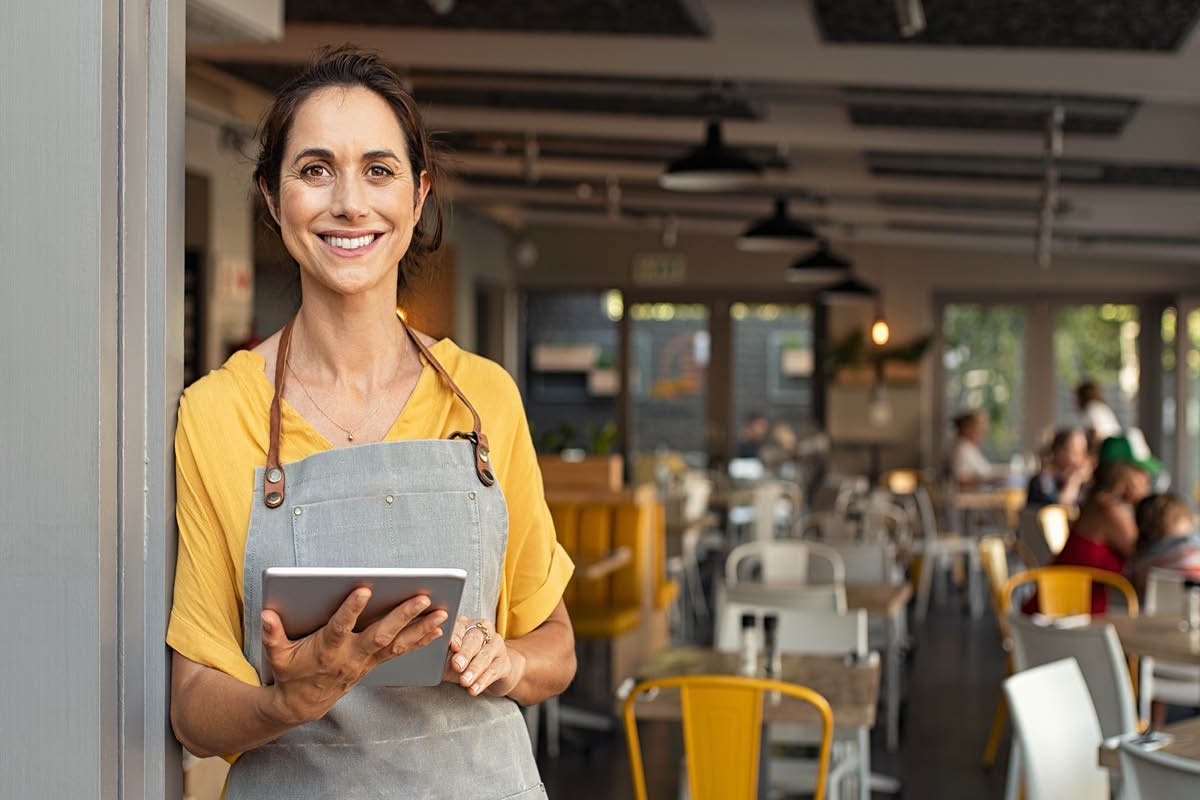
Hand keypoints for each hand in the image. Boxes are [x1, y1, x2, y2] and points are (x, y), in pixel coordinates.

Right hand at [261, 588, 447, 724]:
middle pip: (380, 634)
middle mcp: (351, 655)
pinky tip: (438, 628)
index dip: (351, 609)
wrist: (303, 704)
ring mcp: (366, 661)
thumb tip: (267, 615)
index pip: (340, 627)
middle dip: (402, 616)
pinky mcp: (374, 663)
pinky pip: (401, 651)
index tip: (364, 589)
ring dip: (421, 628)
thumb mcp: (277, 655)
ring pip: (397, 643)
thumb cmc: (290, 673)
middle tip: (423, 597)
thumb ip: (272, 635)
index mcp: (327, 649)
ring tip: (442, 612)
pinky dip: (420, 640)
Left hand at [443, 616, 525, 697]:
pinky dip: (483, 681)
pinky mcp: (505, 662)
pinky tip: (474, 689)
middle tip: (457, 665)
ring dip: (474, 669)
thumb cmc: (462, 663)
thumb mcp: (447, 658)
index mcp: (465, 625)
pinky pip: (494, 670)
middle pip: (474, 639)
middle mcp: (483, 631)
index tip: (452, 646)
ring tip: (464, 681)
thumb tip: (429, 659)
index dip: (456, 635)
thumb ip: (440, 655)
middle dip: (465, 653)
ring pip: (486, 654)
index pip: (460, 626)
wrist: (487, 674)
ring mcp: (496, 645)